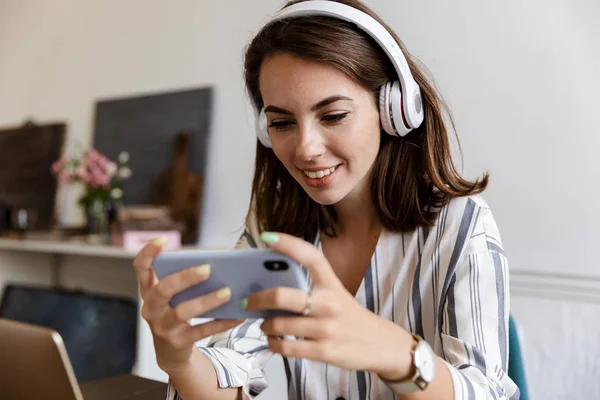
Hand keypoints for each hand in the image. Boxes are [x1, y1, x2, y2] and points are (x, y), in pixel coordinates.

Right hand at [132, 237, 242, 371]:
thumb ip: (189, 280)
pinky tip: (237, 317)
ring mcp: (162, 327)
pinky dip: (221, 323)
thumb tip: (222, 262)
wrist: (172, 351)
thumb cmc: (177, 314)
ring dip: (206, 301)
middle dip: (185, 278)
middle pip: (162, 290)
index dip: (148, 253)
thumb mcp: (176, 297)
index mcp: (149, 291)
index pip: (141, 268)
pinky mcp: (177, 343)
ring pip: (182, 312)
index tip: (162, 240)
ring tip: (227, 292)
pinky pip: (201, 331)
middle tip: (208, 269)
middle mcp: (151, 308)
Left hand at [246, 232, 413, 379]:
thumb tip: (269, 287)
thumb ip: (310, 289)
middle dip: (257, 299)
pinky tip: (274, 340)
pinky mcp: (324, 351)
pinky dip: (273, 343)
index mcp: (332, 284)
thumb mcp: (336, 295)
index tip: (267, 237)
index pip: (310, 256)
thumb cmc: (351, 317)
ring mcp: (326, 328)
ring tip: (265, 325)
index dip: (288, 244)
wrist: (381, 345)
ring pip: (279, 324)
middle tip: (247, 301)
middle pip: (282, 296)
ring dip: (265, 325)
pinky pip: (286, 347)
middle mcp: (329, 303)